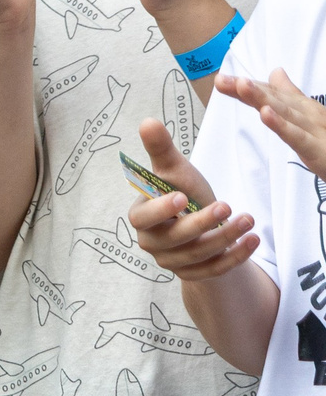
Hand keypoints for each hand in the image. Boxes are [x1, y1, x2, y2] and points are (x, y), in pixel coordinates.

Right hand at [127, 119, 253, 278]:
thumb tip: (147, 121)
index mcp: (144, 218)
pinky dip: (235, 256)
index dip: (160, 211)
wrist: (200, 225)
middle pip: (173, 240)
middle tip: (227, 206)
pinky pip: (213, 270)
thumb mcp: (175, 170)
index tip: (182, 198)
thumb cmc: (184, 194)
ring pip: (197, 254)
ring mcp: (173, 261)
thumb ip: (161, 149)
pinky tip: (253, 240)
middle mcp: (153, 243)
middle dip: (200, 224)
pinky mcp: (194, 274)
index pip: (143, 219)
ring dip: (225, 238)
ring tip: (250, 219)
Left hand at [218, 65, 325, 178]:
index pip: (270, 95)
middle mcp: (307, 114)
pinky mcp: (316, 147)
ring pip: (283, 111)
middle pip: (273, 99)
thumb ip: (290, 96)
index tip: (220, 81)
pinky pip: (296, 136)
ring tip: (241, 85)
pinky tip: (265, 114)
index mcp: (302, 110)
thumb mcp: (308, 118)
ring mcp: (313, 129)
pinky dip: (280, 125)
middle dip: (247, 89)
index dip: (245, 88)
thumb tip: (275, 72)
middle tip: (221, 79)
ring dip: (262, 98)